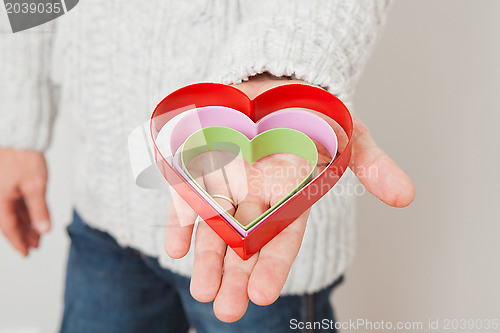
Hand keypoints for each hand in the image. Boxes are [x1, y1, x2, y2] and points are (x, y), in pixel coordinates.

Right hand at [0, 149, 50, 255]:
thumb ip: (39, 209)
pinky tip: (34, 216)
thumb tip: (43, 230)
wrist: (19, 136)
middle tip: (36, 245)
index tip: (27, 253)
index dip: (19, 242)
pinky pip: (15, 201)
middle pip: (11, 221)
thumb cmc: (23, 157)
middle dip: (24, 234)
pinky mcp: (8, 181)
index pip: (9, 228)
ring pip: (13, 211)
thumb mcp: (35, 186)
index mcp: (0, 200)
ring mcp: (3, 188)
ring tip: (38, 234)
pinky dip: (25, 210)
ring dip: (26, 223)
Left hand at [164, 74, 414, 321]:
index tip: (261, 294)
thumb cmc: (310, 111)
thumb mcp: (346, 132)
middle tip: (226, 310)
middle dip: (236, 277)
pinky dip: (181, 223)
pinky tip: (176, 248)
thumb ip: (370, 163)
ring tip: (201, 292)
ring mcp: (228, 186)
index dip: (273, 266)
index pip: (283, 238)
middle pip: (246, 245)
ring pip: (216, 229)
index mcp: (291, 196)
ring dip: (207, 260)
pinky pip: (188, 200)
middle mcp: (258, 198)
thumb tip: (406, 196)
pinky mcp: (201, 169)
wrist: (273, 83)